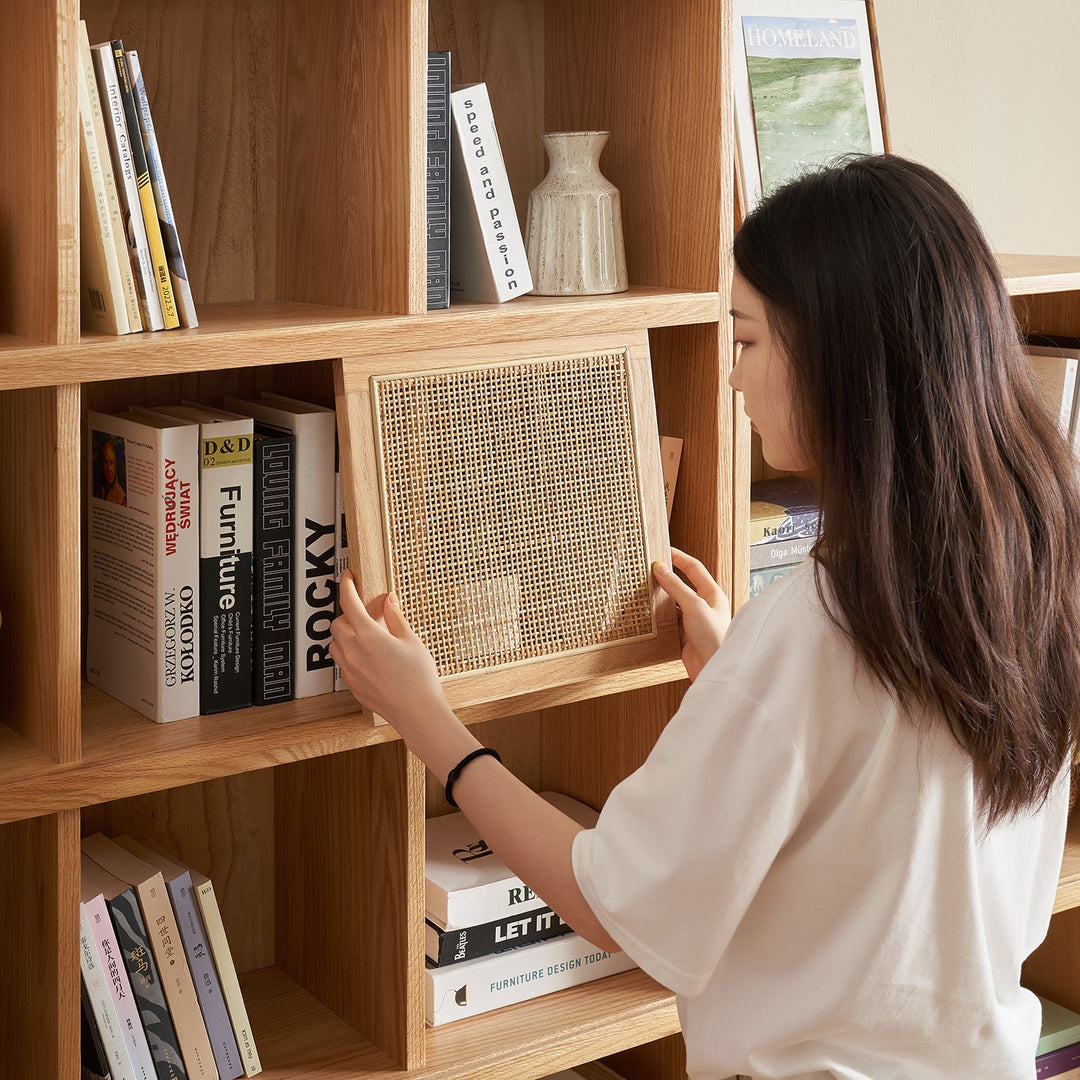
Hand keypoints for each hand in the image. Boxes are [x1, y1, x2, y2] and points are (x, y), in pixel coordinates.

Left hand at [329, 570, 447, 733]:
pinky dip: (349, 654)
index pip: (350, 603)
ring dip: (345, 636)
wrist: (417, 712)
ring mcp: (350, 670)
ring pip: (335, 644)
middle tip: (367, 615)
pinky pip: (342, 663)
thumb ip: (395, 618)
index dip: (347, 586)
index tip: (348, 577)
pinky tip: (369, 659)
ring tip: (367, 638)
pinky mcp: (352, 685)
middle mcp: (354, 652)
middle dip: (349, 615)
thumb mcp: (412, 641)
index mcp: (369, 636)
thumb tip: (388, 601)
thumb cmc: (418, 678)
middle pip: (338, 624)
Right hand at [653, 548, 729, 681]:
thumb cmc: (714, 639)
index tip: (663, 550)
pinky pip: (669, 620)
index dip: (679, 557)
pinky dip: (658, 616)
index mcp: (713, 594)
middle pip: (682, 584)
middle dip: (667, 577)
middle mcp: (704, 606)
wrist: (713, 669)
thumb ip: (677, 587)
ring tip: (646, 589)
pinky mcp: (684, 635)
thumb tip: (661, 569)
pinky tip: (649, 614)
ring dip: (661, 597)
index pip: (694, 568)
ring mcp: (694, 621)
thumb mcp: (695, 607)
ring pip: (673, 603)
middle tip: (650, 569)